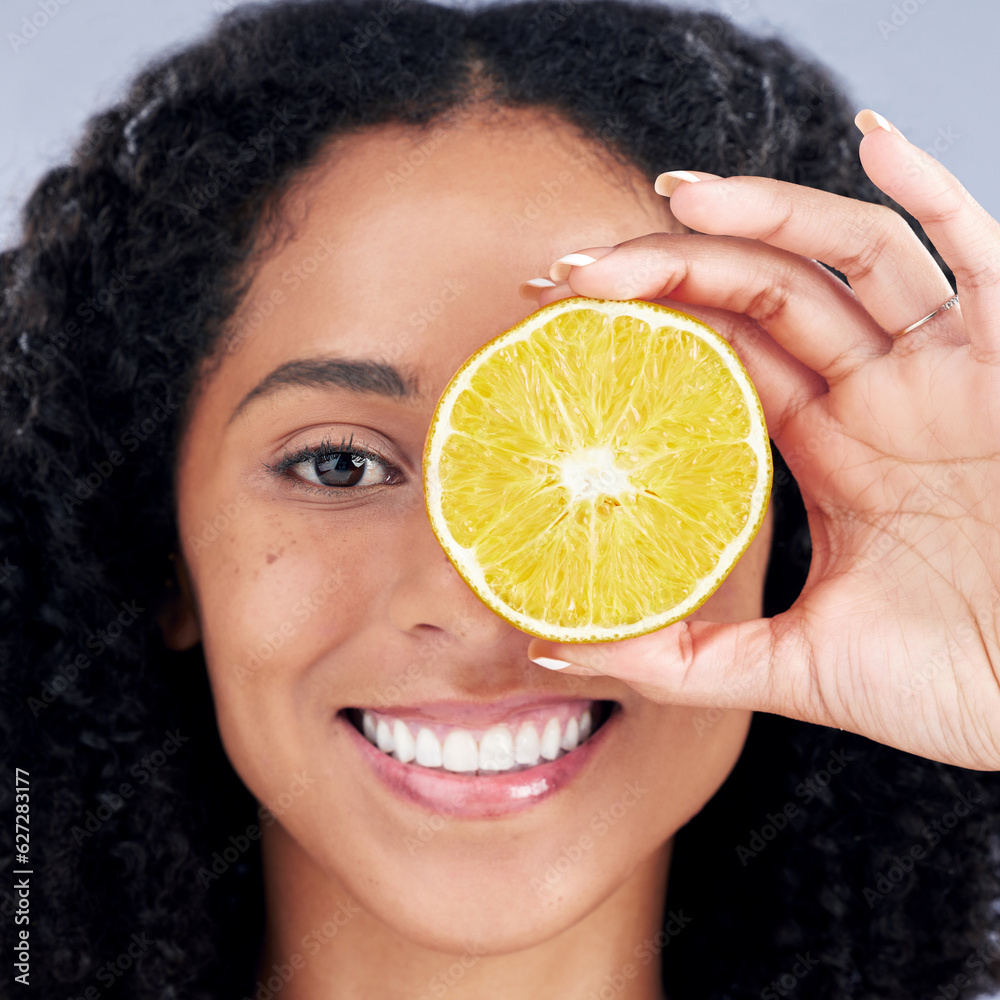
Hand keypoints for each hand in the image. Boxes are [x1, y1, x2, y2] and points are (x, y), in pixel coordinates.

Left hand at [522, 110, 999, 770]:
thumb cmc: (951, 682)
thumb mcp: (798, 666)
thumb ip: (688, 658)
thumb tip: (561, 651)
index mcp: (828, 446)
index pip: (722, 352)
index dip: (645, 323)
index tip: (560, 317)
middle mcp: (880, 394)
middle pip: (764, 290)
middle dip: (671, 264)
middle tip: (576, 267)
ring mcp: (945, 371)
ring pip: (851, 256)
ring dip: (766, 212)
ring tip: (673, 199)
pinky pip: (977, 252)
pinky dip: (931, 187)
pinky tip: (874, 137)